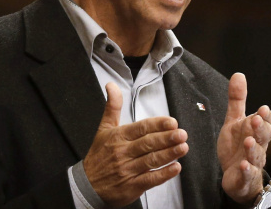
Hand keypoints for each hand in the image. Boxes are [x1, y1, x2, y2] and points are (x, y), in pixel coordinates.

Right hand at [83, 82, 188, 206]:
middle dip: (166, 138)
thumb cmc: (98, 155)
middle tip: (182, 134)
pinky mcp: (132, 186)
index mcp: (118, 137)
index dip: (157, 125)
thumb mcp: (104, 129)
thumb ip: (112, 107)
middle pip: (148, 143)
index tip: (172, 122)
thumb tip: (111, 85)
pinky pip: (150, 179)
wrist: (87, 186)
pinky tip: (175, 168)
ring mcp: (128, 170)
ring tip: (183, 148)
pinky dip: (163, 174)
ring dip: (169, 154)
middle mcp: (123, 152)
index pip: (141, 128)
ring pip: (151, 160)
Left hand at [217, 73, 270, 204]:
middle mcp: (257, 146)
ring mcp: (252, 162)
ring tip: (248, 141)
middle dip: (261, 129)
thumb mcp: (234, 121)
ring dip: (253, 149)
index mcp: (255, 131)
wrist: (236, 176)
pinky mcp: (244, 177)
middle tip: (255, 120)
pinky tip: (243, 165)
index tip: (262, 110)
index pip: (266, 123)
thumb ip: (237, 100)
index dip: (265, 117)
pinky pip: (247, 174)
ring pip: (257, 156)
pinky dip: (246, 170)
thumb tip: (239, 74)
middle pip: (264, 137)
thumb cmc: (237, 146)